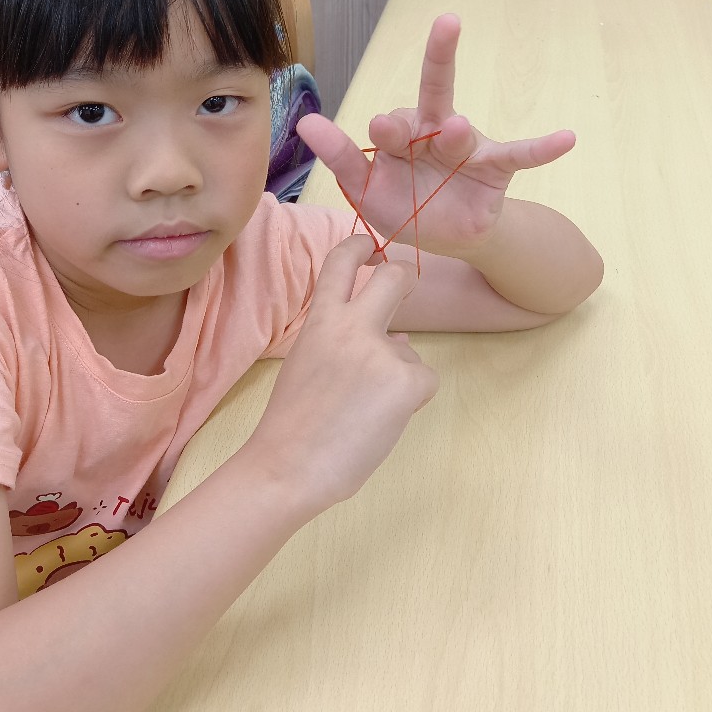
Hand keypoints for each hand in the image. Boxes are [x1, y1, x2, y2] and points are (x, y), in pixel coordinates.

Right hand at [245, 234, 437, 518]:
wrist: (288, 467)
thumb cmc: (293, 424)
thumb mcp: (308, 364)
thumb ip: (344, 342)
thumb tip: (398, 339)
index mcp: (319, 320)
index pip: (341, 262)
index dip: (359, 246)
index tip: (369, 245)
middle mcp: (351, 326)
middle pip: (395, 277)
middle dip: (404, 279)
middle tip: (402, 290)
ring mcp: (381, 352)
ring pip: (409, 352)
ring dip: (397, 376)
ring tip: (363, 410)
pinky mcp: (405, 382)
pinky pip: (424, 381)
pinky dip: (410, 401)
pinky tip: (382, 420)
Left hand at [296, 14, 575, 256]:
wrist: (444, 239)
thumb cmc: (403, 205)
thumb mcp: (365, 189)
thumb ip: (341, 157)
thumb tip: (304, 122)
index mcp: (401, 135)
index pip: (392, 123)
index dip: (386, 127)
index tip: (378, 128)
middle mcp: (435, 132)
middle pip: (435, 91)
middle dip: (441, 57)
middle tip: (447, 24)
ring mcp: (467, 148)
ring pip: (464, 132)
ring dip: (461, 132)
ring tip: (458, 130)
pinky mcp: (496, 169)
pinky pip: (521, 155)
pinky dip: (544, 148)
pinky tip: (568, 138)